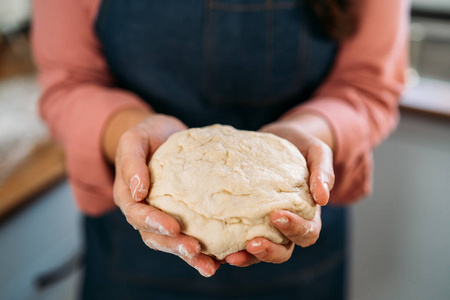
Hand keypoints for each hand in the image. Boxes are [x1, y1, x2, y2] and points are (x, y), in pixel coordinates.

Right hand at [113, 114, 219, 276]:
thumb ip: (131, 162)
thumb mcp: (134, 139)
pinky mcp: (183, 215)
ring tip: (210, 265)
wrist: (164, 134)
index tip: (174, 227)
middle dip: (174, 246)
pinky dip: (203, 249)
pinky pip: (190, 234)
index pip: (137, 214)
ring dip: (189, 255)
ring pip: (172, 241)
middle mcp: (145, 210)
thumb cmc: (148, 134)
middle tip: (195, 250)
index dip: (154, 222)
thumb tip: (137, 191)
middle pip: (154, 236)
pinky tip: (221, 258)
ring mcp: (163, 215)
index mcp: (129, 195)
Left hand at [225, 119, 333, 266]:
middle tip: (252, 244)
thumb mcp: (316, 152)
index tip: (276, 216)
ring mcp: (264, 226)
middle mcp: (286, 226)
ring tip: (230, 256)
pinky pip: (237, 240)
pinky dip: (228, 248)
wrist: (278, 139)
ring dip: (247, 257)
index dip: (294, 229)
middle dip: (268, 251)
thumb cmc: (300, 146)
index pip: (307, 232)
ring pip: (259, 252)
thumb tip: (324, 198)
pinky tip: (214, 248)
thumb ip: (323, 171)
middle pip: (283, 251)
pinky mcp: (244, 220)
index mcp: (307, 214)